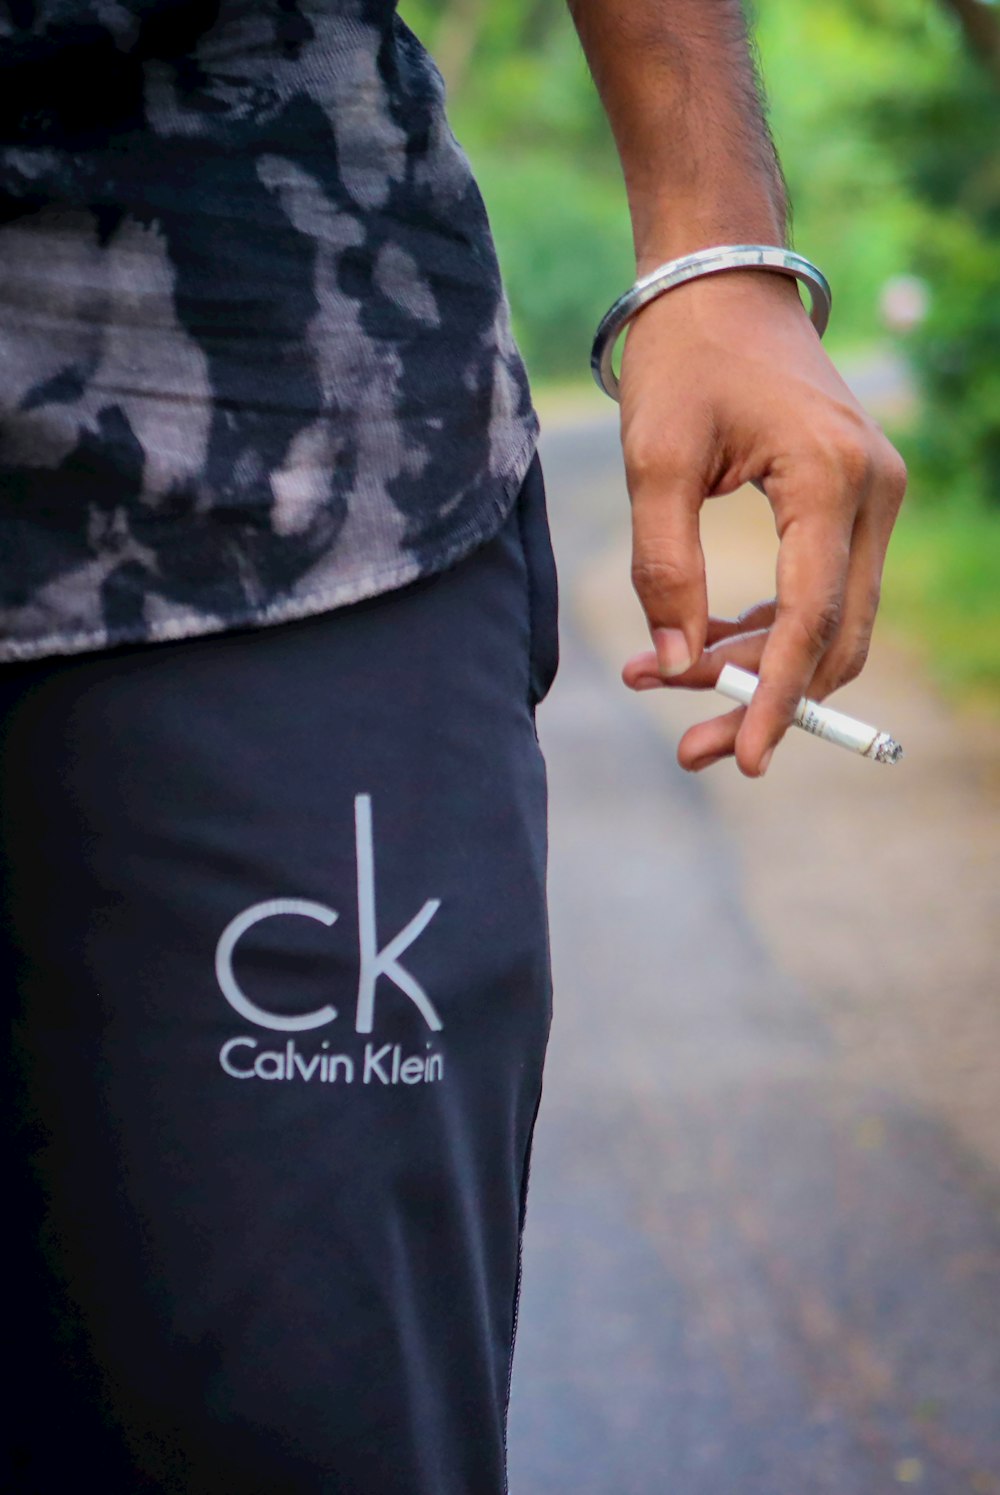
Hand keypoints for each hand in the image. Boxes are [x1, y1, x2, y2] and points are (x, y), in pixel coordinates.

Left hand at [616, 268, 906, 775]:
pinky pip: (822, 591)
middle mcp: (872, 493)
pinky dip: (768, 628)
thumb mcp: (655, 460)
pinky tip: (705, 642)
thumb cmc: (683, 357)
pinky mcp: (849, 502)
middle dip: (764, 698)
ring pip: (830, 623)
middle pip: (833, 637)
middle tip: (688, 746)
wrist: (720, 282)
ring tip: (669, 683)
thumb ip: (665, 565)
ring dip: (758, 667)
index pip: (811, 618)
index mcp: (831, 478)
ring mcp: (870, 498)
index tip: (746, 760)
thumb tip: (676, 661)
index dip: (777, 697)